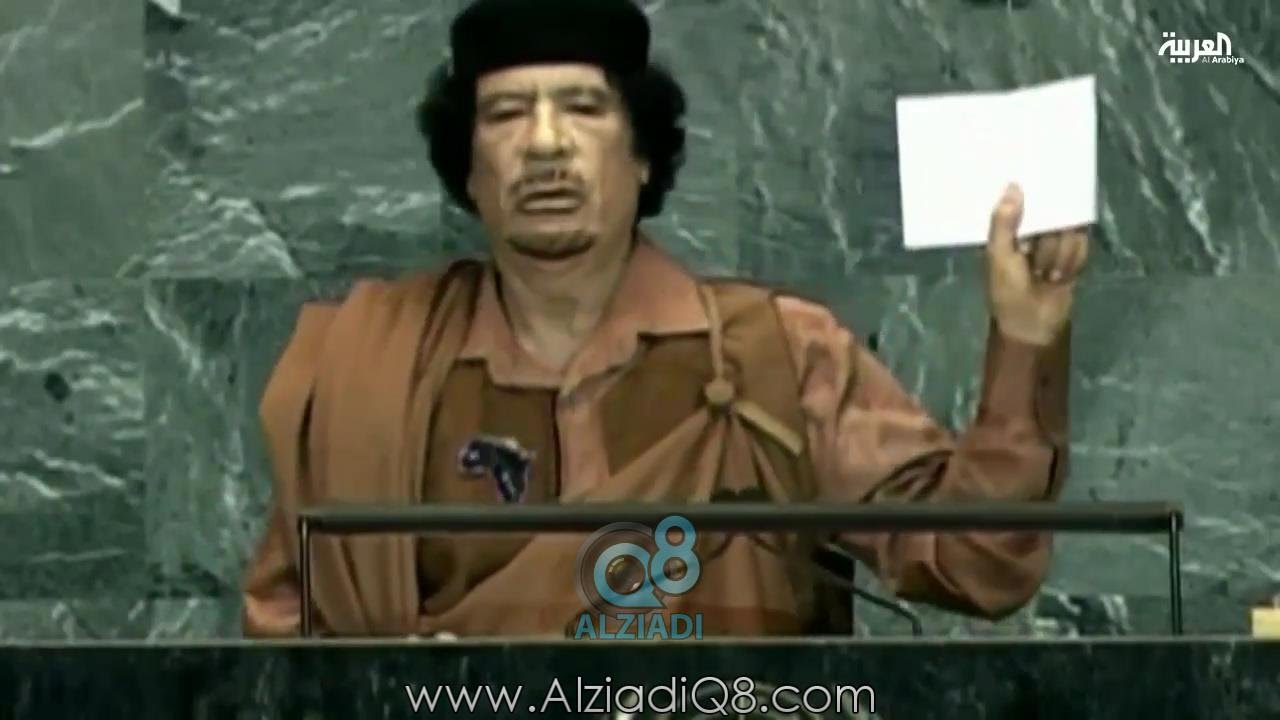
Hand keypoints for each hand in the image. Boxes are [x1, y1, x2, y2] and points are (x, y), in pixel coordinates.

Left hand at [985, 184, 1088, 345]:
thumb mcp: (1000, 255)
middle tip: (1035, 261)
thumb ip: (1004, 223)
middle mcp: (1034, 231)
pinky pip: (1081, 246)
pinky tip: (1060, 277)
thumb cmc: (1008, 290)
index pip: (1024, 199)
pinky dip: (1071, 262)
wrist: (1034, 323)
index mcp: (1010, 229)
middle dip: (1046, 239)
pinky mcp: (1074, 254)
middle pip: (1053, 213)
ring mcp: (1055, 242)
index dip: (1033, 192)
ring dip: (1057, 256)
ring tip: (1044, 275)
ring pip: (1068, 232)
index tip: (1040, 180)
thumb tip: (1012, 186)